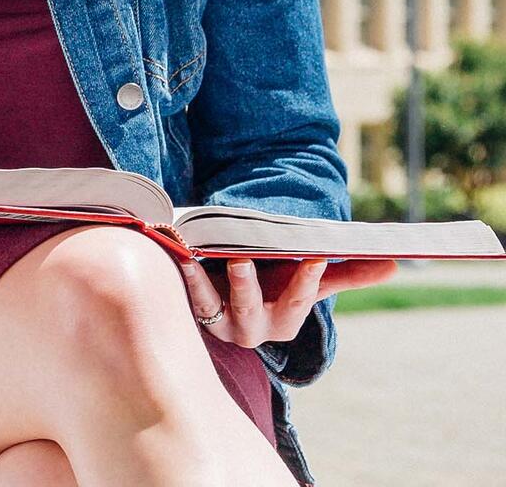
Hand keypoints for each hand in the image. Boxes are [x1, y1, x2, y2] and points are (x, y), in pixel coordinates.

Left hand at [180, 255, 398, 347]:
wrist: (237, 298)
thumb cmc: (279, 285)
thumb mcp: (311, 281)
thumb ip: (348, 273)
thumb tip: (396, 263)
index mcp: (285, 319)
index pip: (298, 300)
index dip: (307, 279)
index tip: (314, 254)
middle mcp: (253, 326)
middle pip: (252, 308)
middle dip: (248, 285)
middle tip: (244, 259)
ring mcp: (223, 319)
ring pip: (217, 305)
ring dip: (208, 282)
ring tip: (208, 258)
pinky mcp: (198, 309)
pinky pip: (191, 296)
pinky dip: (187, 277)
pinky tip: (184, 256)